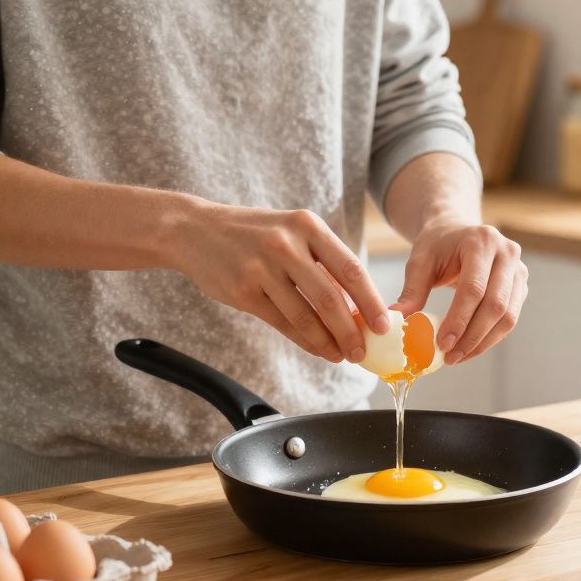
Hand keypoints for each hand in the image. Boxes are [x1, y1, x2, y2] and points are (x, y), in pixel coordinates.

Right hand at [173, 201, 390, 362]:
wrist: (195, 230)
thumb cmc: (253, 234)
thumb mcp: (291, 232)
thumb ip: (322, 264)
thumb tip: (358, 306)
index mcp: (307, 225)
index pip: (350, 269)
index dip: (371, 301)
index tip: (384, 325)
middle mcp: (286, 244)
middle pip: (330, 298)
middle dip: (351, 331)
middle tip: (363, 351)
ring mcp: (262, 268)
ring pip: (305, 316)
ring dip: (328, 342)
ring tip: (341, 355)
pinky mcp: (243, 291)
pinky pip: (281, 323)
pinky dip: (304, 340)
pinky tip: (317, 348)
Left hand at [390, 222, 526, 363]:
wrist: (456, 232)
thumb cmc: (437, 246)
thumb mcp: (419, 262)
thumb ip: (412, 291)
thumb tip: (397, 321)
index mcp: (481, 241)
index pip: (473, 288)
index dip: (459, 320)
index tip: (442, 344)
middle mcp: (507, 253)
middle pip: (496, 305)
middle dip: (472, 336)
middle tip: (450, 357)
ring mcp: (519, 270)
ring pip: (508, 316)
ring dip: (483, 342)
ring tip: (458, 357)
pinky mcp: (521, 286)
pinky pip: (510, 318)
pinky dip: (490, 338)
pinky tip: (469, 348)